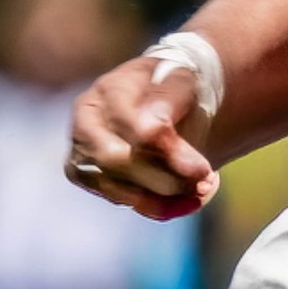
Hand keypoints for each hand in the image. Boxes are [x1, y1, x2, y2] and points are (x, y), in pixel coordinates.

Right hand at [67, 56, 217, 221]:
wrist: (167, 98)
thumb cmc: (174, 88)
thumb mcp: (181, 83)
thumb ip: (168, 104)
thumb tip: (152, 131)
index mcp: (112, 89)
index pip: (135, 129)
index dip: (171, 153)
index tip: (205, 171)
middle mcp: (87, 120)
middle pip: (113, 160)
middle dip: (162, 179)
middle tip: (203, 184)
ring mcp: (81, 149)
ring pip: (111, 186)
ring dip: (159, 198)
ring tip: (197, 194)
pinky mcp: (86, 174)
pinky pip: (116, 198)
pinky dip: (152, 205)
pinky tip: (182, 203)